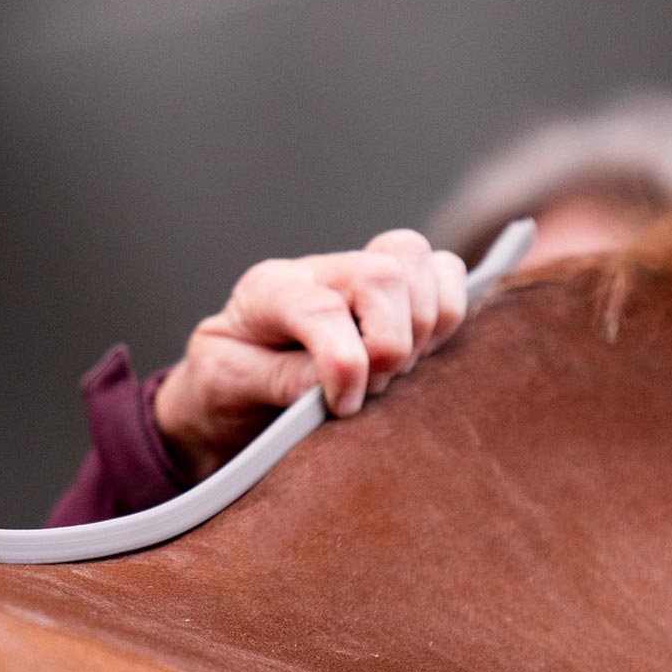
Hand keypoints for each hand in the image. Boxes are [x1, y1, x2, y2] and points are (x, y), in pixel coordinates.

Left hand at [152, 228, 468, 481]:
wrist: (228, 392)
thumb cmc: (223, 389)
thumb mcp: (228, 387)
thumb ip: (281, 379)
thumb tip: (339, 377)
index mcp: (267, 290)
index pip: (321, 308)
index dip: (343, 363)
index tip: (342, 406)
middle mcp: (320, 271)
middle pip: (384, 273)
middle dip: (390, 343)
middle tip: (368, 391)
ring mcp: (363, 275)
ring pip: (425, 265)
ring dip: (422, 330)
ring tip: (388, 374)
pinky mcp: (400, 292)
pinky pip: (448, 274)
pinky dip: (447, 314)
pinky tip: (416, 354)